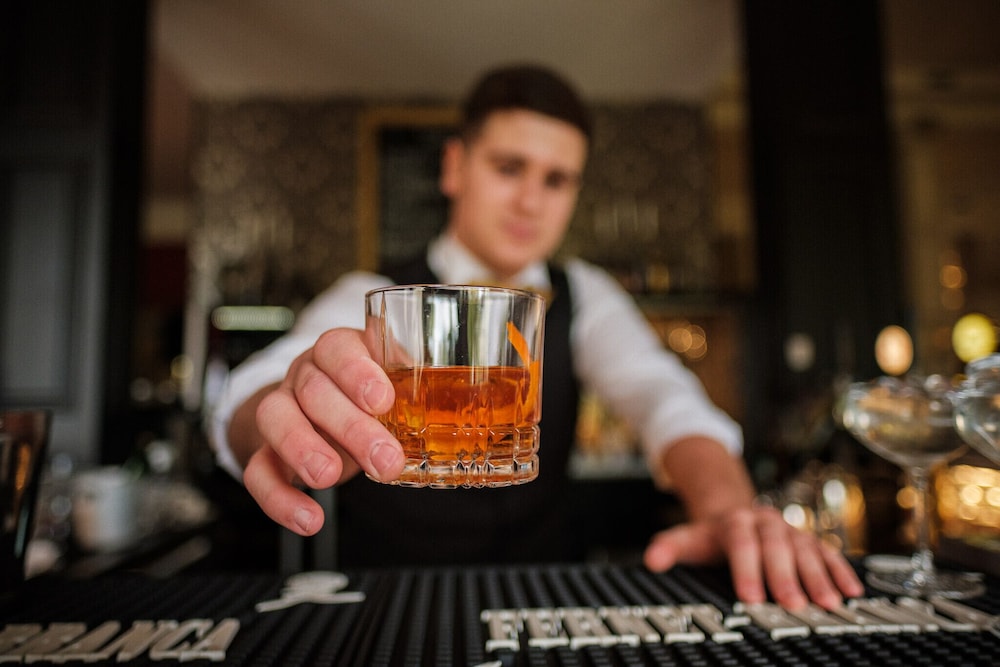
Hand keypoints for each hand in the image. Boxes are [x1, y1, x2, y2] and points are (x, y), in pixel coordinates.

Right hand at [240, 328, 404, 535]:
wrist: (323, 411)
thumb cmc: (366, 392)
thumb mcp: (393, 380)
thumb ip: (411, 386)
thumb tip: (443, 401)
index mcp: (337, 351)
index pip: (337, 348)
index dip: (356, 372)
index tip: (383, 401)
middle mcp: (304, 375)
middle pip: (313, 391)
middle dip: (350, 428)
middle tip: (385, 459)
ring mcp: (281, 410)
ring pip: (275, 419)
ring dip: (302, 450)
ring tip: (328, 478)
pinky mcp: (266, 450)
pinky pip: (258, 471)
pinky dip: (279, 498)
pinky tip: (309, 520)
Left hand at [642, 506, 864, 609]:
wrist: (734, 512)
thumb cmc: (712, 535)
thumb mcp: (688, 538)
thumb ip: (671, 547)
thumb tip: (652, 560)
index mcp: (735, 522)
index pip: (741, 544)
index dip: (747, 570)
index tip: (751, 597)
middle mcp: (766, 522)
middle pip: (777, 548)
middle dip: (786, 577)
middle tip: (793, 605)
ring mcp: (790, 530)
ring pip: (806, 550)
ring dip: (819, 577)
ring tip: (828, 603)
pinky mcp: (809, 539)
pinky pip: (829, 552)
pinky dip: (840, 571)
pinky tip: (851, 592)